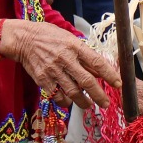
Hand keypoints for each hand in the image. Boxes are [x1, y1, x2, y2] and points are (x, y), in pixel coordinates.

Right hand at [3, 20, 120, 109]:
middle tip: (106, 103)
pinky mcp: (42, 79)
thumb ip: (84, 55)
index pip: (97, 63)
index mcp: (76, 47)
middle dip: (99, 95)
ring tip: (89, 106)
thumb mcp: (71, 39)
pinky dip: (64, 102)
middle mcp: (66, 59)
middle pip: (86, 81)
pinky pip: (56, 95)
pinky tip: (69, 103)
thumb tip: (99, 71)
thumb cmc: (50, 37)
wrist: (24, 39)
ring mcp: (53, 70)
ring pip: (72, 91)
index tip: (118, 84)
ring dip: (83, 102)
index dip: (110, 75)